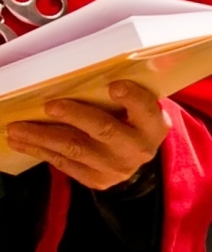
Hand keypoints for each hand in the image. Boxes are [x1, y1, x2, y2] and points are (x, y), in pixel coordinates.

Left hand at [6, 82, 171, 190]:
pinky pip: (65, 164)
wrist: (134, 158)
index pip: (146, 109)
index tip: (115, 86)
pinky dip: (41, 151)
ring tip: (17, 129)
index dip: (132, 98)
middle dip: (75, 116)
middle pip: (104, 130)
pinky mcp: (98, 180)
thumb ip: (125, 96)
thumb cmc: (131, 122)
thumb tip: (88, 72)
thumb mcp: (139, 109)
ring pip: (75, 149)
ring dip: (42, 137)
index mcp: (154, 125)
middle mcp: (138, 149)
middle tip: (50, 106)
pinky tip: (22, 142)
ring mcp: (117, 167)